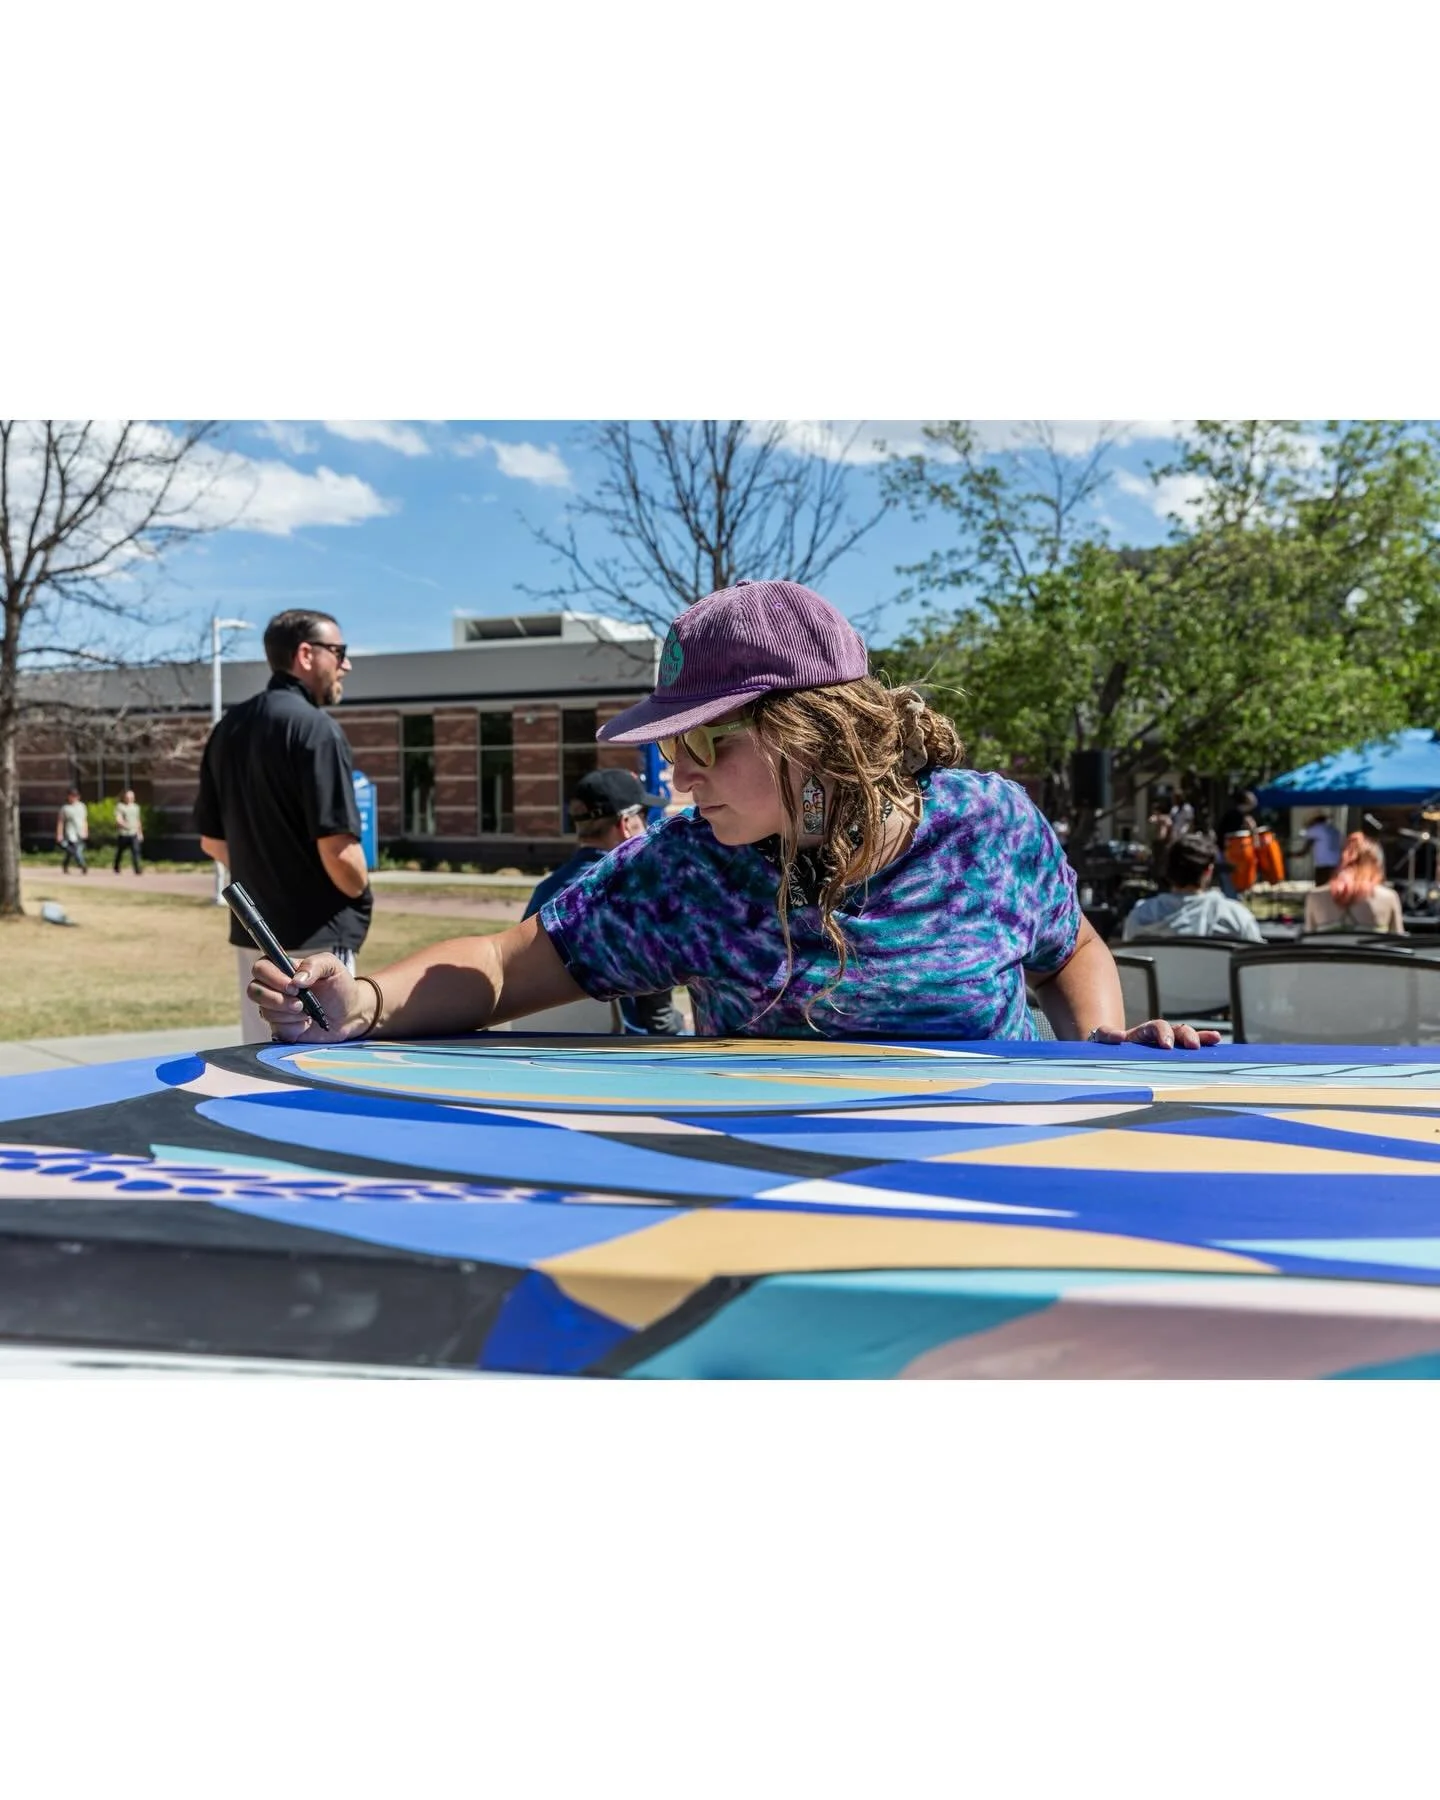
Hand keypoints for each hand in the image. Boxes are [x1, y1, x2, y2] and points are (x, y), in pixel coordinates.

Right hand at [249, 953, 363, 1043]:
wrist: (350, 1013)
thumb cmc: (339, 985)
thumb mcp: (332, 966)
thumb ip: (314, 964)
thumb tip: (297, 979)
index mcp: (283, 969)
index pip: (260, 968)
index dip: (271, 977)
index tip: (293, 986)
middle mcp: (274, 989)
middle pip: (253, 991)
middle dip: (277, 999)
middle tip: (300, 1003)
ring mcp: (276, 1010)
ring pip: (265, 1012)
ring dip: (289, 1014)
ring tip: (308, 1012)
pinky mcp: (281, 1028)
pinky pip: (277, 1030)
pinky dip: (294, 1028)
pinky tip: (306, 1024)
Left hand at [1088, 1018, 1221, 1050]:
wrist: (1109, 1050)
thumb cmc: (1106, 1045)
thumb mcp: (1101, 1038)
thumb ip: (1106, 1035)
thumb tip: (1118, 1036)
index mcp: (1142, 1032)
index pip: (1155, 1027)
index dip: (1162, 1034)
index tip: (1167, 1046)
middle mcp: (1157, 1035)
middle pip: (1175, 1029)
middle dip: (1185, 1036)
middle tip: (1193, 1047)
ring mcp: (1166, 1043)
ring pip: (1185, 1036)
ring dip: (1199, 1037)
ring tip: (1214, 1039)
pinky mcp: (1172, 1054)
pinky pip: (1188, 1048)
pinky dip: (1203, 1043)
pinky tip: (1216, 1044)